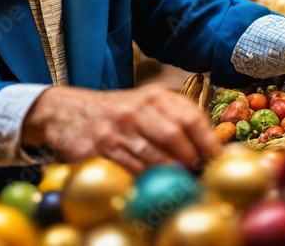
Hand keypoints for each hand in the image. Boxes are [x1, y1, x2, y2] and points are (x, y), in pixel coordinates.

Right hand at [22, 84, 219, 173]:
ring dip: (171, 175)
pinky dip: (146, 182)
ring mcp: (117, 130)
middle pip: (174, 136)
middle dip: (191, 160)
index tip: (216, 159)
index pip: (189, 116)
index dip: (207, 140)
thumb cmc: (117, 113)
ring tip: (182, 186)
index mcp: (154, 97)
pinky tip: (154, 188)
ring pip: (153, 157)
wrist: (68, 112)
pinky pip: (130, 170)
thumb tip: (213, 149)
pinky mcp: (99, 150)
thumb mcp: (146, 105)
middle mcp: (136, 110)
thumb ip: (176, 120)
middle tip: (199, 176)